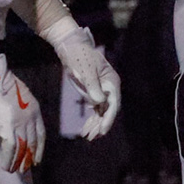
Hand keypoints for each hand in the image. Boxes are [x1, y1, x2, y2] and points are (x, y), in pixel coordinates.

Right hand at [0, 40, 44, 171]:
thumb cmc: (1, 83)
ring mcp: (20, 122)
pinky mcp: (8, 126)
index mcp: (35, 109)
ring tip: (15, 171)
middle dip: (30, 157)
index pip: (41, 133)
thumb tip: (15, 123)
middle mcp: (31, 117)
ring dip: (19, 161)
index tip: (37, 157)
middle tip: (27, 169)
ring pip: (22, 147)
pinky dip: (8, 159)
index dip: (39, 147)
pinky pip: (11, 147)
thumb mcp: (17, 96)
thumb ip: (20, 110)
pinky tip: (5, 166)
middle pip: (33, 142)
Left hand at [46, 23, 120, 138]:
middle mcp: (109, 88)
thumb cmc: (79, 56)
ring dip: (95, 124)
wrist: (70, 47)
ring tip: (87, 135)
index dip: (109, 118)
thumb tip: (99, 103)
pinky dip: (91, 119)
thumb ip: (93, 86)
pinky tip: (85, 128)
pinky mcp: (93, 92)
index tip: (103, 131)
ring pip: (102, 112)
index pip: (113, 104)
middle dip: (101, 124)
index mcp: (111, 82)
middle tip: (91, 137)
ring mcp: (102, 90)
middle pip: (108, 110)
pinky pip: (95, 109)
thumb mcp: (85, 70)